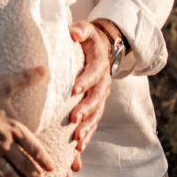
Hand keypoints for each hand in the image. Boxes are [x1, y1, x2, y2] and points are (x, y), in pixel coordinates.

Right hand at [0, 66, 54, 176]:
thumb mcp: (4, 85)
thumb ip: (25, 79)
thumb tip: (43, 69)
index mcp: (13, 127)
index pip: (33, 147)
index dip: (43, 159)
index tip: (51, 168)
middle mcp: (4, 144)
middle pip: (23, 164)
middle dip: (34, 176)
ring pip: (8, 174)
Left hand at [68, 20, 111, 151]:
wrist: (102, 49)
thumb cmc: (87, 39)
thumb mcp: (85, 30)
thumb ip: (80, 30)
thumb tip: (72, 32)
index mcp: (99, 63)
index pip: (92, 73)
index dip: (85, 82)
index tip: (73, 90)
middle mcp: (103, 82)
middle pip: (96, 98)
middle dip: (86, 109)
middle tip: (74, 119)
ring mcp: (102, 95)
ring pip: (97, 114)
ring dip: (87, 127)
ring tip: (77, 140)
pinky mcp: (98, 105)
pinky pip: (94, 122)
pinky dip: (88, 134)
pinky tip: (79, 147)